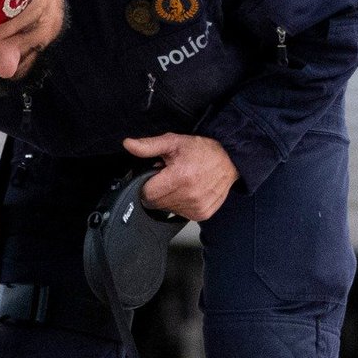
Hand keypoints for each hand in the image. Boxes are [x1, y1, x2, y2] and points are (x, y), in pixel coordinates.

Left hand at [122, 133, 237, 220]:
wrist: (229, 161)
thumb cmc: (202, 151)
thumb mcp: (174, 142)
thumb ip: (149, 146)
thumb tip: (129, 145)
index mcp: (179, 177)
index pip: (147, 193)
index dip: (147, 184)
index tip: (156, 176)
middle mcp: (188, 195)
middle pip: (156, 203)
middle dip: (159, 190)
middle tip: (170, 177)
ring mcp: (196, 207)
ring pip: (167, 209)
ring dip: (169, 198)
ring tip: (181, 183)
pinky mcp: (201, 214)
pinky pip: (180, 214)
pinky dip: (181, 204)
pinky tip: (189, 192)